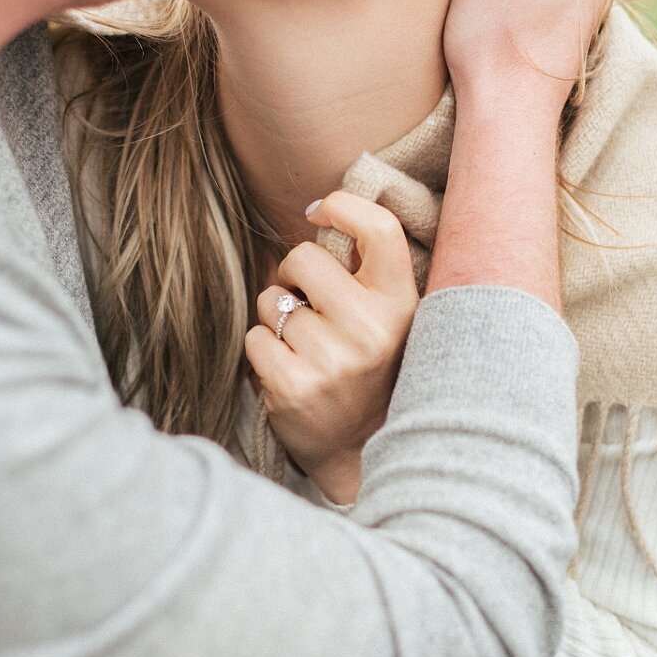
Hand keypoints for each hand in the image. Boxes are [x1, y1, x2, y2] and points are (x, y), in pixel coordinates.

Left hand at [244, 192, 419, 504]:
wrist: (363, 450)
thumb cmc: (370, 370)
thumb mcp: (390, 319)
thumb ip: (367, 273)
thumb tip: (320, 212)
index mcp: (401, 304)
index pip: (379, 229)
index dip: (343, 206)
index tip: (319, 214)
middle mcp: (371, 329)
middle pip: (303, 259)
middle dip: (292, 275)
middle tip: (308, 305)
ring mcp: (333, 360)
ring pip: (272, 301)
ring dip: (278, 320)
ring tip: (307, 350)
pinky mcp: (295, 386)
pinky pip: (255, 338)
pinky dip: (263, 351)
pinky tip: (290, 371)